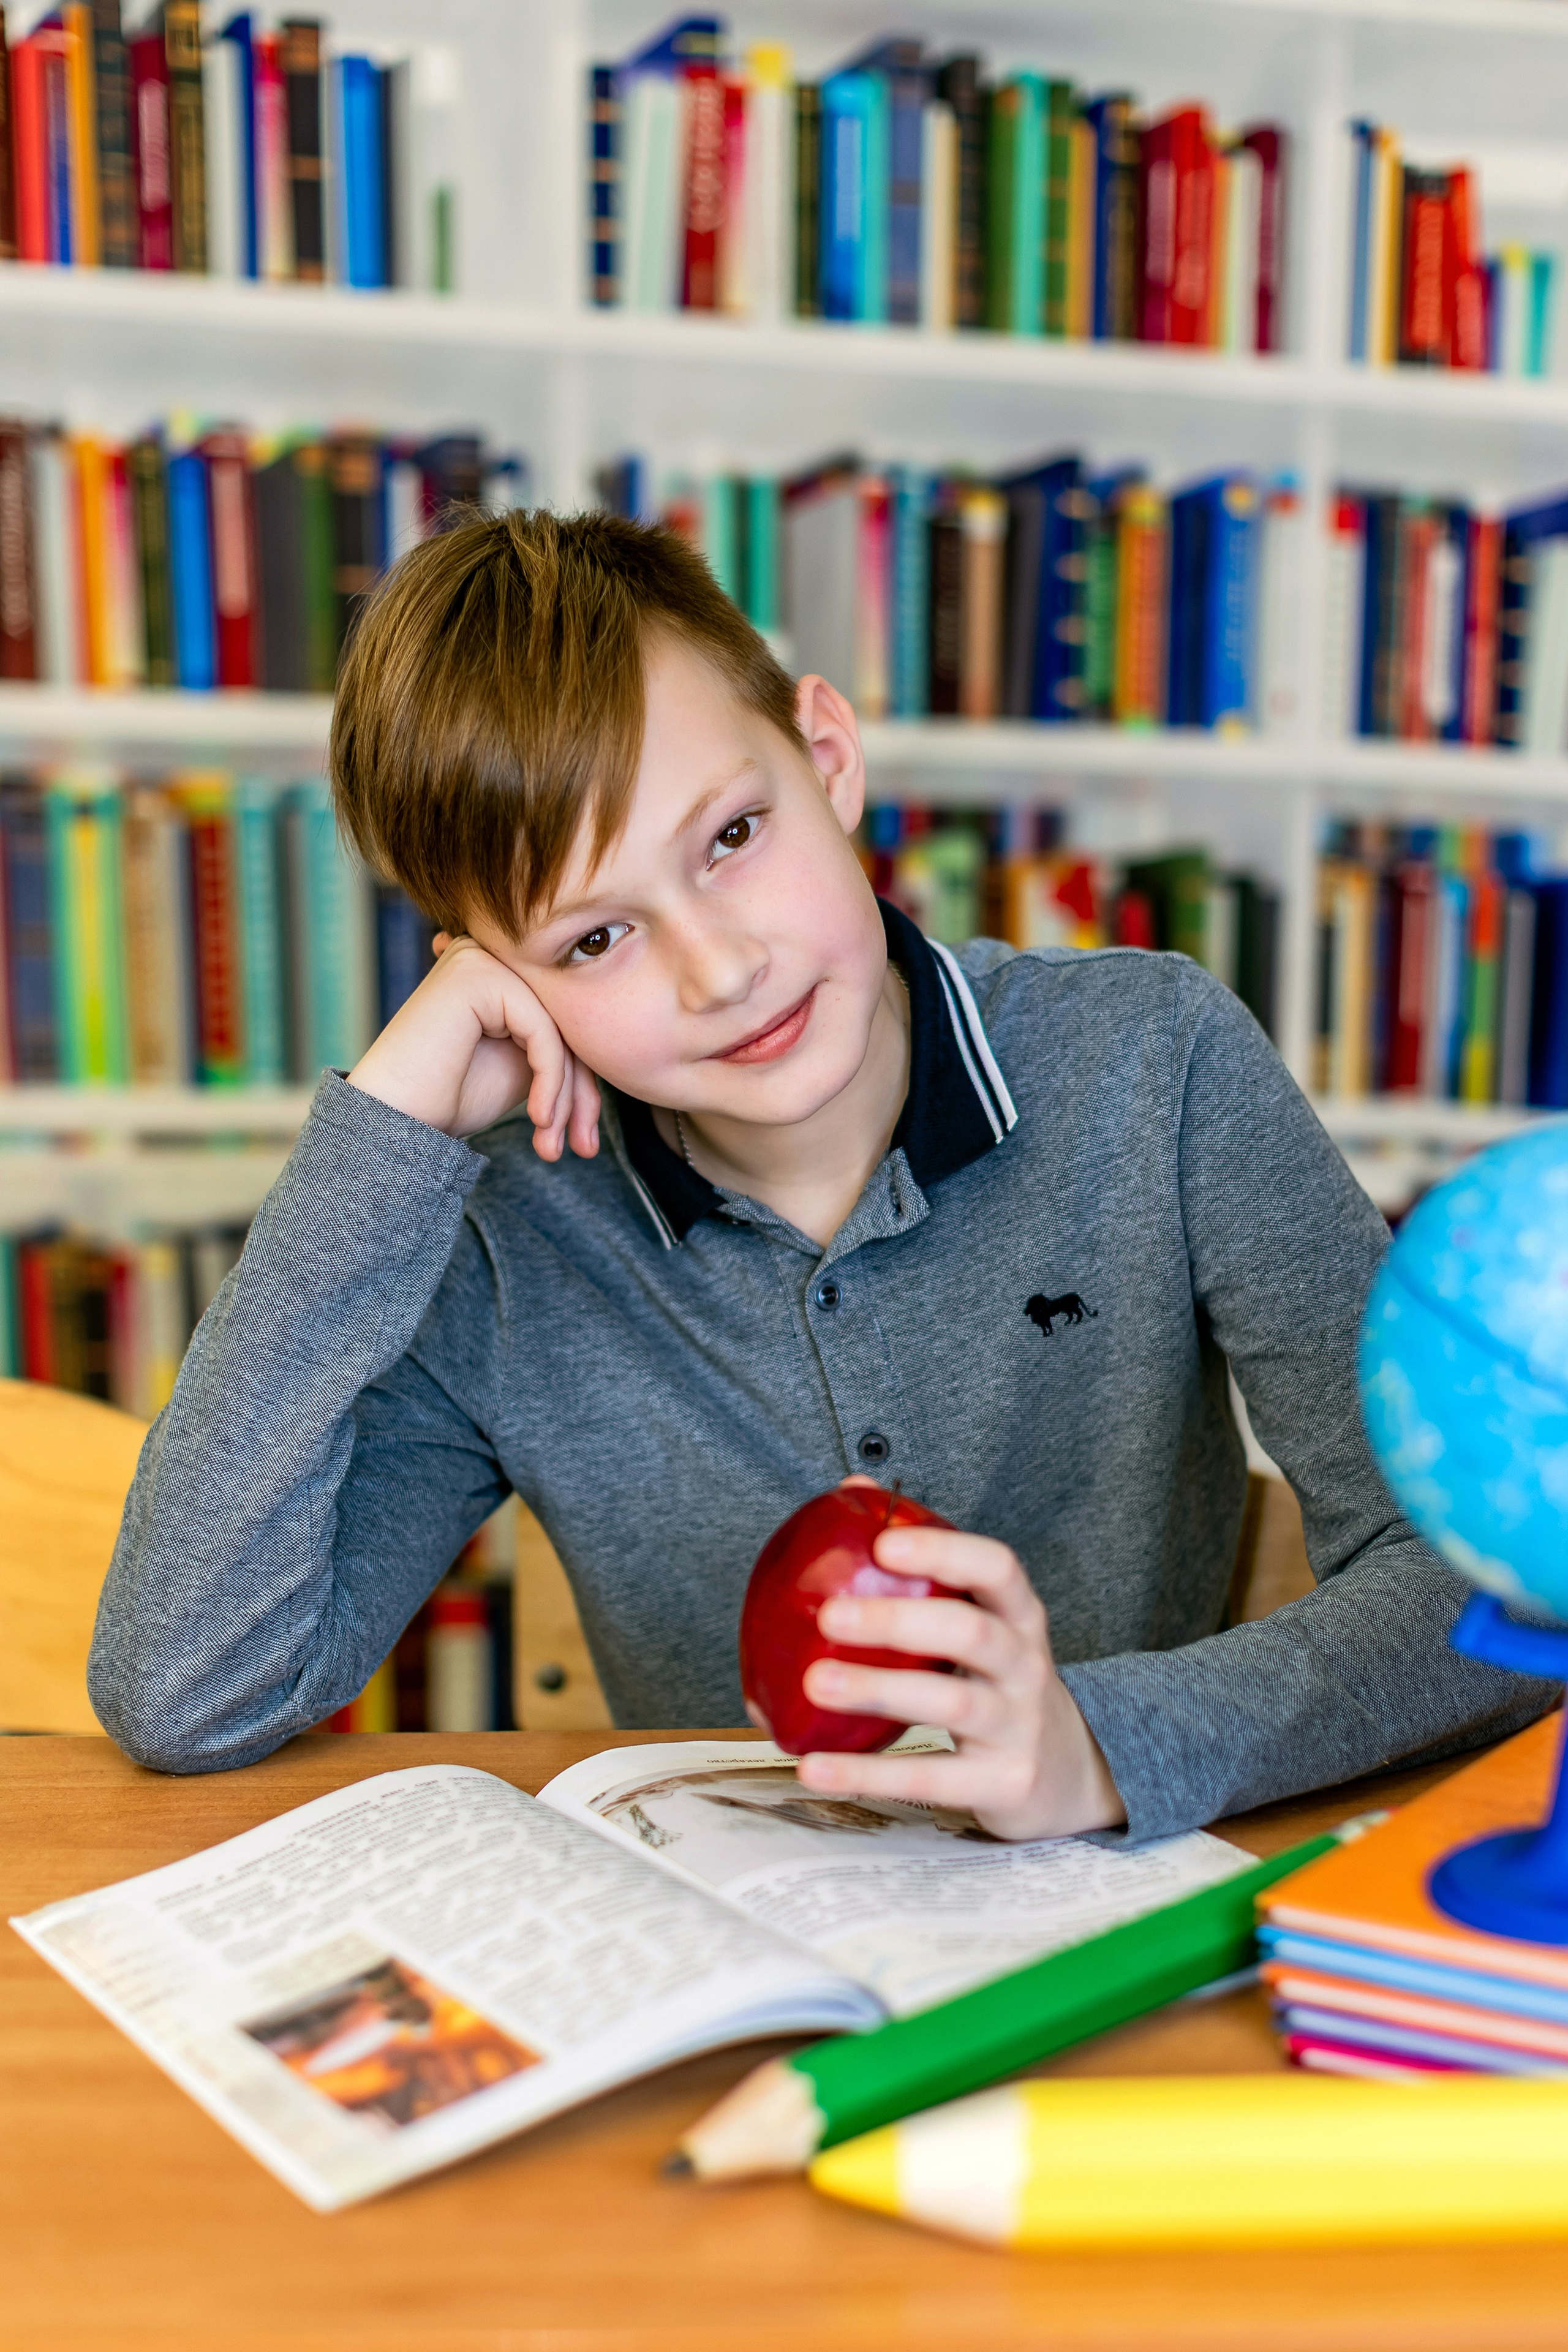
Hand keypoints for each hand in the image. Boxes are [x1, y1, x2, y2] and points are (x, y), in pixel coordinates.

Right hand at [347, 932, 600, 1154]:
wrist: (394, 1121)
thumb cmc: (450, 1098)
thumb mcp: (523, 1068)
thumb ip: (560, 1045)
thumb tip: (608, 1045)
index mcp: (499, 971)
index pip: (563, 1020)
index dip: (582, 1082)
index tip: (583, 1139)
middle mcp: (488, 954)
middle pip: (566, 1022)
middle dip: (582, 1094)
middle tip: (582, 1148)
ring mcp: (480, 959)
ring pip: (559, 1029)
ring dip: (566, 1098)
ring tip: (553, 1145)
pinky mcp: (477, 976)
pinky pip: (543, 1032)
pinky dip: (551, 1082)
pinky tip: (539, 1120)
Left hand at [795, 1502, 1125, 1840]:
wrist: (1068, 1776)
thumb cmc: (999, 1683)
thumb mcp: (981, 1623)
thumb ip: (925, 1564)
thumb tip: (853, 1490)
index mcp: (1018, 1615)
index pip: (996, 1567)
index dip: (942, 1551)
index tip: (882, 1543)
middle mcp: (1025, 1665)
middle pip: (971, 1633)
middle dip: (899, 1621)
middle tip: (830, 1615)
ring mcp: (1019, 1727)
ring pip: (951, 1703)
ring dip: (878, 1690)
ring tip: (815, 1683)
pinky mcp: (1003, 1784)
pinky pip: (932, 1778)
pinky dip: (868, 1775)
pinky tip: (814, 1768)